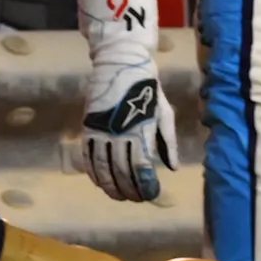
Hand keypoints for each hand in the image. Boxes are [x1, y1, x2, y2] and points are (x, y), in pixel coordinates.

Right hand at [77, 0, 168, 201]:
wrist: (121, 62)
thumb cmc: (148, 86)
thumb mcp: (164, 112)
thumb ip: (167, 141)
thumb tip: (171, 167)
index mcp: (141, 130)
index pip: (142, 167)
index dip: (146, 185)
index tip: (151, 194)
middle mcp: (120, 133)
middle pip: (121, 172)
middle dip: (130, 190)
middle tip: (137, 199)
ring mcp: (101, 131)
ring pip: (102, 168)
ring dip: (111, 186)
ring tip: (119, 196)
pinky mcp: (89, 127)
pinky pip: (88, 157)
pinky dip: (94, 173)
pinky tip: (101, 182)